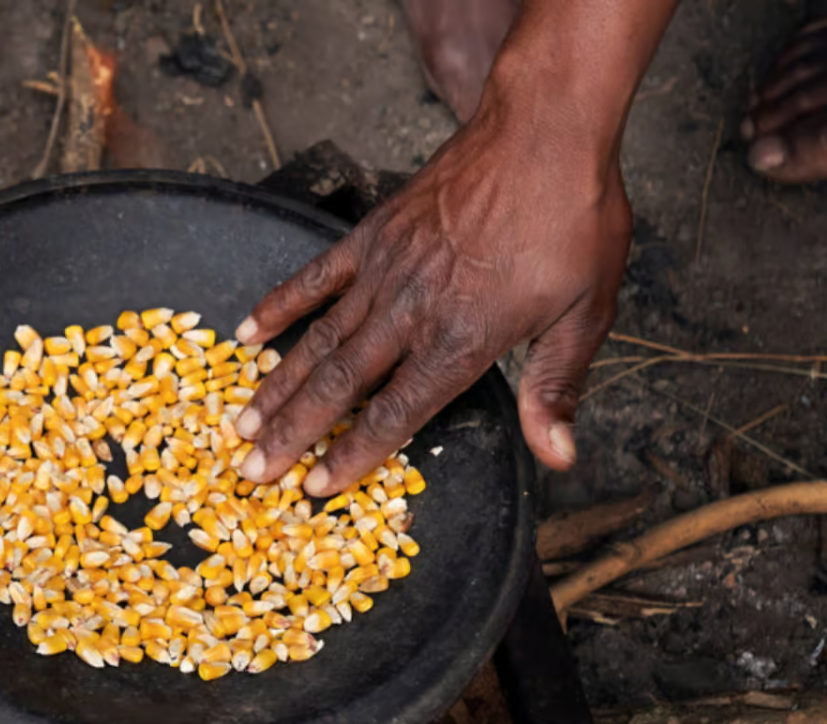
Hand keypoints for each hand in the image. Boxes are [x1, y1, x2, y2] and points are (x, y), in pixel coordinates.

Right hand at [231, 104, 631, 495]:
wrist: (543, 132)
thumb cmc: (573, 221)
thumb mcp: (586, 312)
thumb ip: (556, 387)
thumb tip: (558, 457)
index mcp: (461, 340)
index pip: (395, 414)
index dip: (352, 455)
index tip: (317, 488)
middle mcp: (411, 312)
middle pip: (339, 386)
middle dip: (292, 435)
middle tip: (252, 471)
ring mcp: (384, 271)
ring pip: (318, 340)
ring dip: (276, 386)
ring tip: (241, 423)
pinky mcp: (372, 234)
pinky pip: (314, 277)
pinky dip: (279, 305)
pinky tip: (247, 332)